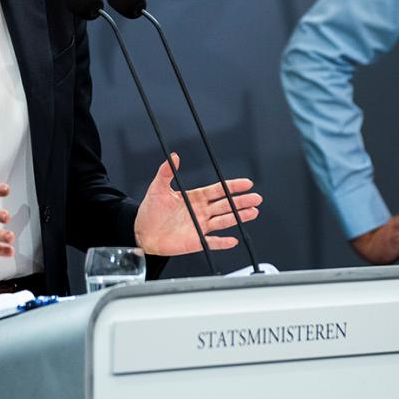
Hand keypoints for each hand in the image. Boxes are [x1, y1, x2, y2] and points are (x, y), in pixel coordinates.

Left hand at [134, 153, 262, 255]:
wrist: (142, 231)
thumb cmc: (150, 210)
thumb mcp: (157, 188)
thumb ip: (166, 172)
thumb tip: (173, 156)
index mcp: (195, 197)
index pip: (218, 190)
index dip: (233, 187)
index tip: (247, 183)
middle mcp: (201, 211)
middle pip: (226, 205)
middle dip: (241, 201)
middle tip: (256, 198)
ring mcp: (200, 226)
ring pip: (224, 221)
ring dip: (238, 217)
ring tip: (253, 212)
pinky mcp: (196, 241)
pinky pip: (212, 242)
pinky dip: (222, 242)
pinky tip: (233, 240)